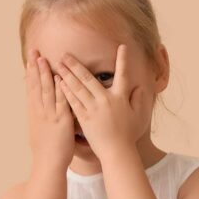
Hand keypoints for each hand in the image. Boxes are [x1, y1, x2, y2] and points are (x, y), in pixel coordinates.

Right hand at [24, 49, 75, 169]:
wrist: (48, 165)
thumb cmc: (47, 152)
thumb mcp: (40, 131)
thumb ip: (42, 119)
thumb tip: (41, 111)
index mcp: (35, 114)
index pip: (31, 89)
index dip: (30, 73)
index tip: (30, 60)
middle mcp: (39, 112)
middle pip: (35, 85)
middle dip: (34, 67)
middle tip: (33, 51)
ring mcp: (49, 116)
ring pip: (45, 90)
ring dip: (44, 74)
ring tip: (42, 58)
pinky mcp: (60, 121)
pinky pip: (60, 101)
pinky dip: (60, 89)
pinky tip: (60, 78)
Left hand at [56, 43, 149, 157]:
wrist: (117, 151)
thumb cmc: (128, 134)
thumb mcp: (138, 115)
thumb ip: (138, 99)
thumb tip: (141, 87)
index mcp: (120, 97)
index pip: (123, 75)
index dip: (123, 60)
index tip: (122, 46)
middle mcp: (106, 100)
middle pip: (88, 78)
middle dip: (76, 65)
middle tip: (65, 54)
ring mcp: (94, 108)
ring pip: (77, 88)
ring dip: (66, 75)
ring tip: (58, 65)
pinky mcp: (84, 118)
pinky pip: (73, 102)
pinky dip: (65, 91)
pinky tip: (58, 83)